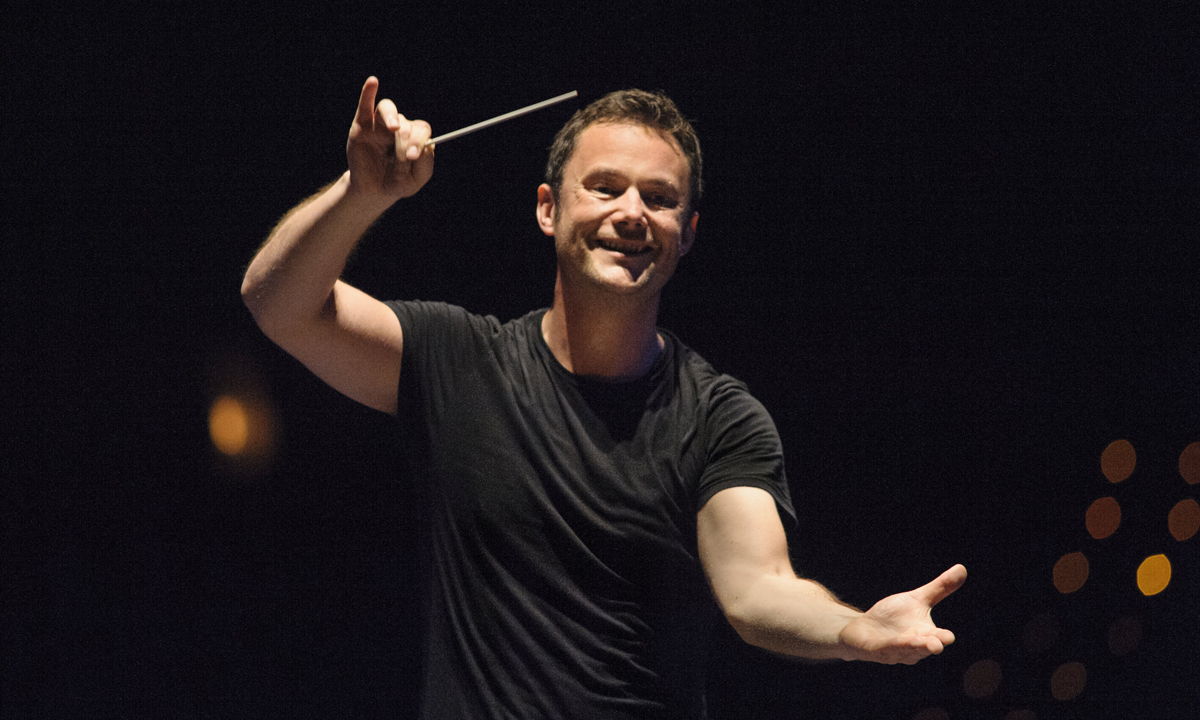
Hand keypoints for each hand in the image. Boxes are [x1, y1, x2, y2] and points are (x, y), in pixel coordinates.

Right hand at [345, 76, 434, 201]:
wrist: (373, 190)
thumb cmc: (397, 182)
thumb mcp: (416, 179)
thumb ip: (426, 164)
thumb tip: (426, 146)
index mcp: (415, 137)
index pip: (421, 130)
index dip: (419, 141)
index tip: (412, 156)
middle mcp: (400, 127)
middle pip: (406, 124)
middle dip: (406, 142)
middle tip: (405, 157)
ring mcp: (380, 125)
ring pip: (388, 109)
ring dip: (392, 116)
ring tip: (393, 128)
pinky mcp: (362, 125)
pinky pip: (365, 104)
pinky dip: (368, 92)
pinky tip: (373, 82)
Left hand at [838, 564, 966, 664]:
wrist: (864, 628)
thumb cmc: (893, 616)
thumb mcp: (917, 599)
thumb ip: (940, 588)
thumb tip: (962, 568)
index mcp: (925, 634)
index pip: (938, 637)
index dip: (942, 637)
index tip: (948, 637)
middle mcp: (913, 646)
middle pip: (924, 647)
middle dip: (930, 646)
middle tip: (937, 644)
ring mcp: (895, 651)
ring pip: (906, 650)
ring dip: (911, 647)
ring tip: (918, 642)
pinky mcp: (876, 650)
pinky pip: (885, 648)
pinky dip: (891, 645)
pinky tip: (894, 642)